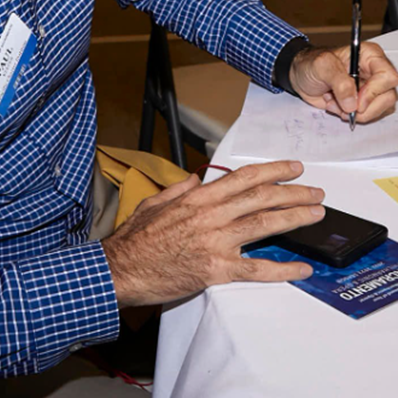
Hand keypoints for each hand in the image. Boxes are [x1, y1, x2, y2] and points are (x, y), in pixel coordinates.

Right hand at [101, 160, 324, 307]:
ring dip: (294, 218)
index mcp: (197, 197)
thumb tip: (197, 179)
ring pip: (264, 224)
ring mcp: (215, 241)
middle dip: (293, 192)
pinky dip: (282, 269)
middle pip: (261, 197)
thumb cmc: (135, 238)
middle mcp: (210, 215)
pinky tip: (301, 268)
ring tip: (315, 214)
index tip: (292, 168)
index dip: (272, 170)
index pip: (243, 177)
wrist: (122, 269)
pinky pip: (256, 269)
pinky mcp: (216, 270)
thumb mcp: (155, 202)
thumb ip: (179, 189)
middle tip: (315, 191)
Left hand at [289, 43, 397, 123]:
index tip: (356, 100)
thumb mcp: (321, 66)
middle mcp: (374, 71)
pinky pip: (371, 115)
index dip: (374, 92)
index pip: (387, 76)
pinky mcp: (366, 101)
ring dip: (357, 113)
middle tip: (344, 106)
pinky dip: (353, 116)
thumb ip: (339, 82)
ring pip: (382, 108)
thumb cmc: (311, 64)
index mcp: (369, 55)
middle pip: (388, 96)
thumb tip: (352, 102)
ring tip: (336, 103)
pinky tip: (338, 106)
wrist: (301, 76)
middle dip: (365, 107)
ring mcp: (372, 87)